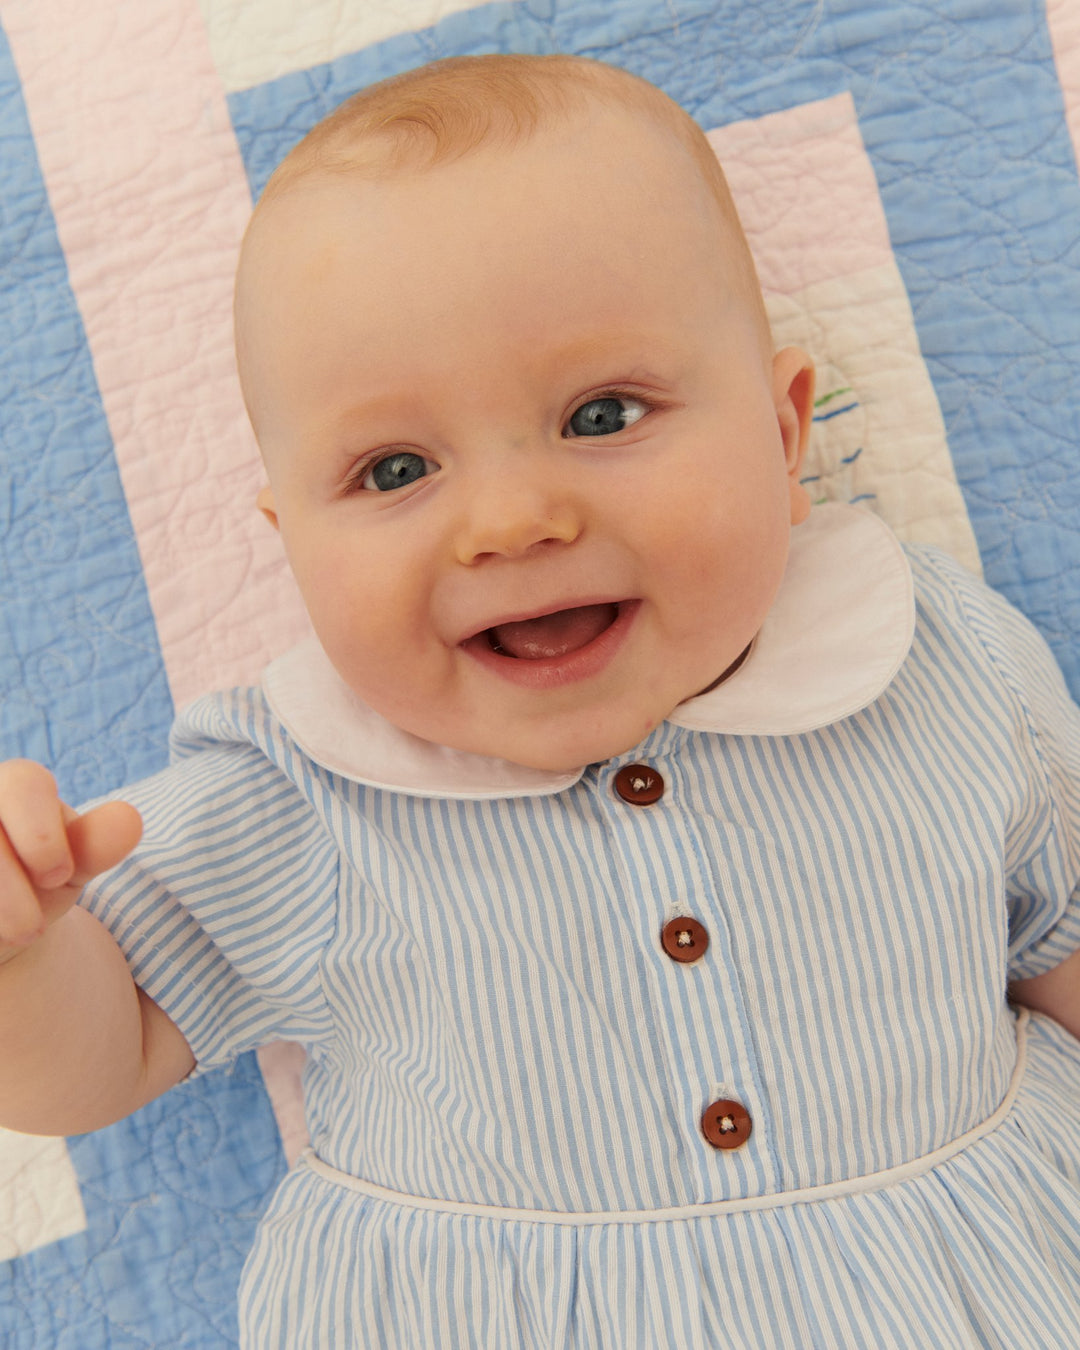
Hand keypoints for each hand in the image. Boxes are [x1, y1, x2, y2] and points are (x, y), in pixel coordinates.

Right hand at [0, 760, 141, 963]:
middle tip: (32, 928)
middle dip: (7, 884)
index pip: (23, 782)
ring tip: (14, 934)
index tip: (61, 876)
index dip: (43, 833)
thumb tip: (130, 820)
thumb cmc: (37, 883)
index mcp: (14, 786)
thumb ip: (96, 844)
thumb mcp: (70, 867)